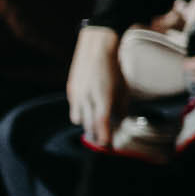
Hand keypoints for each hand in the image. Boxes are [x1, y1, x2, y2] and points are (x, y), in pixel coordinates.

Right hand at [66, 26, 121, 145]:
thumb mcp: (123, 89)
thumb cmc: (113, 69)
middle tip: (104, 141)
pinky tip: (89, 112)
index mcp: (103, 97)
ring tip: (96, 126)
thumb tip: (119, 121)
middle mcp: (87, 97)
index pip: (102, 124)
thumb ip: (121, 107)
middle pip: (89, 125)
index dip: (104, 137)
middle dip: (96, 135)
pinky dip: (82, 113)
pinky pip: (74, 109)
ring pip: (78, 119)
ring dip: (87, 125)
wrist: (95, 49)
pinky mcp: (71, 90)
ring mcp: (77, 94)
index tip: (108, 145)